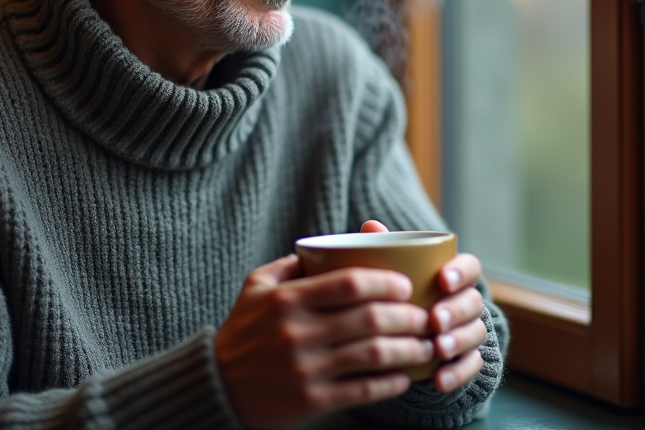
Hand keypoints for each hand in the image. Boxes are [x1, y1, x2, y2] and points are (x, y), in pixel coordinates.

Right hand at [214, 254, 433, 429]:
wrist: (218, 387)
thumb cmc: (244, 331)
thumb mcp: (256, 287)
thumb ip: (292, 264)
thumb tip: (332, 244)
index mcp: (287, 299)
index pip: (350, 282)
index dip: (386, 282)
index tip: (407, 284)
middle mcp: (297, 332)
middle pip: (371, 318)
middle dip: (408, 316)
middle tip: (426, 316)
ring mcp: (306, 368)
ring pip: (374, 354)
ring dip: (410, 349)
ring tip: (426, 345)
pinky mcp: (312, 400)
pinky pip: (364, 389)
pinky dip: (392, 382)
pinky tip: (405, 376)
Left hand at [361, 220, 486, 392]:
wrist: (408, 336)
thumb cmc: (401, 294)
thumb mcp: (394, 272)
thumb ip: (387, 250)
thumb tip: (370, 226)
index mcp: (454, 275)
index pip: (470, 266)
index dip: (460, 272)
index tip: (442, 279)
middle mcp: (466, 302)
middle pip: (473, 302)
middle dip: (455, 310)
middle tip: (435, 320)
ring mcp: (469, 331)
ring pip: (476, 333)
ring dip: (458, 341)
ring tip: (437, 348)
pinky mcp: (466, 360)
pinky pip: (472, 366)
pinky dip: (457, 373)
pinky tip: (439, 380)